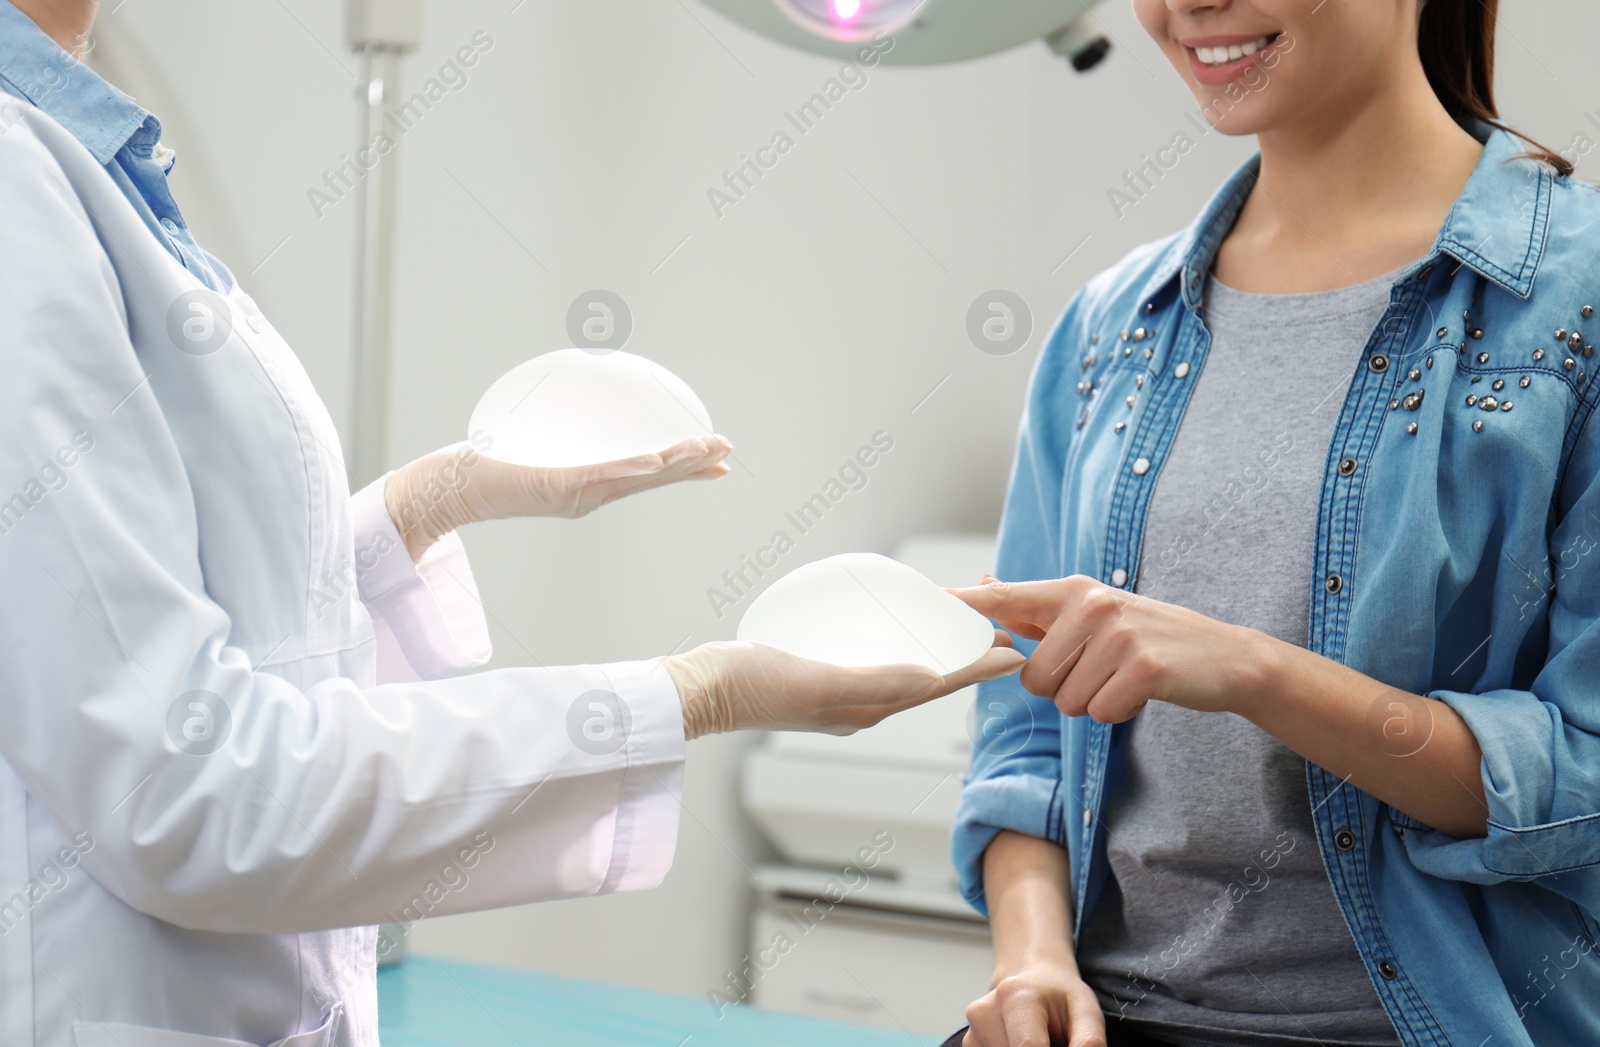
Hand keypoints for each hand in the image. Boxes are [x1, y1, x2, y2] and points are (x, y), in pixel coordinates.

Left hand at [384, 435, 731, 559]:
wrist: (450, 489)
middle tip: (726, 451)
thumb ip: (563, 432)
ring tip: (705, 452)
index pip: (648, 474)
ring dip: (674, 465)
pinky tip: (655, 462)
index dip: (686, 468)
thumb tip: (578, 400)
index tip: (719, 461)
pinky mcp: (556, 489)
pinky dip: (632, 469)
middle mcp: (590, 494)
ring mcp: (576, 494)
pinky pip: (602, 476)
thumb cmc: (489, 464)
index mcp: (591, 485)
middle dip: (692, 464)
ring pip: (636, 478)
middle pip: (652, 477)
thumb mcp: (537, 445)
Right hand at [661, 633, 1025, 738]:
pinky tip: (898, 627)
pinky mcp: (822, 671)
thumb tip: (930, 676)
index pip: (937, 684)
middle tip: (996, 627)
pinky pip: (878, 657)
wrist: (701, 689)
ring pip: (907, 667)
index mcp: (868, 707)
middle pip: (929, 674)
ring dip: (939, 649)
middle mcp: (862, 702)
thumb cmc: (752, 686)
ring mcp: (842, 688)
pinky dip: (902, 642)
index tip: (1015, 650)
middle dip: (965, 653)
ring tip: (962, 626)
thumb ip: (872, 680)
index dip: (978, 667)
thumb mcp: (817, 679)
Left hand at [949, 575, 1269, 722]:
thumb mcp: (1094, 611)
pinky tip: (1140, 691)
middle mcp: (1091, 605)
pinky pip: (1099, 712)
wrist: (1223, 656)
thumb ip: (1036, 606)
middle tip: (1101, 670)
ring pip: (1065, 701)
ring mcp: (1117, 634)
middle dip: (1063, 689)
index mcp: (1072, 591)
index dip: (965, 606)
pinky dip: (1117, 712)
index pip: (1005, 598)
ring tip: (1122, 677)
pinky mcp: (1142, 666)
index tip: (929, 601)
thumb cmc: (1148, 636)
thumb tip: (985, 585)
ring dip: (1092, 701)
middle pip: (1034, 678)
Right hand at [964, 958, 1106, 1046]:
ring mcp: (972, 1031)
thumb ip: (1089, 1042)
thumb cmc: (1059, 996)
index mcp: (1015, 996)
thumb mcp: (1086, 1011)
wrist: (1030, 979)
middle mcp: (985, 1012)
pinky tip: (1023, 1044)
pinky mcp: (968, 1045)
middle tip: (1054, 1040)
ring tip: (1041, 1042)